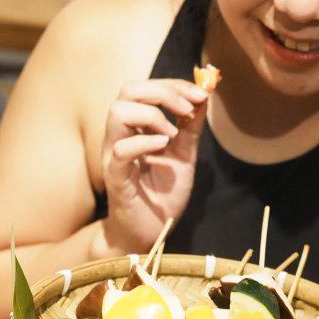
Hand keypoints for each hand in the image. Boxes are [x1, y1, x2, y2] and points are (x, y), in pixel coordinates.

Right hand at [101, 79, 209, 253]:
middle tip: (188, 109)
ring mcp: (115, 155)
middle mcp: (120, 136)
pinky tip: (164, 145)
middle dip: (164, 92)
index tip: (200, 93)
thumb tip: (204, 96)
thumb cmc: (162, 194)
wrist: (151, 232)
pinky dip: (144, 141)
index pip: (145, 89)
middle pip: (128, 91)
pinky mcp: (116, 177)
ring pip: (117, 112)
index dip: (174, 85)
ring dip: (152, 115)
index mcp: (135, 127)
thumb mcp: (184, 155)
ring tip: (173, 134)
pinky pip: (121, 150)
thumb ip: (191, 127)